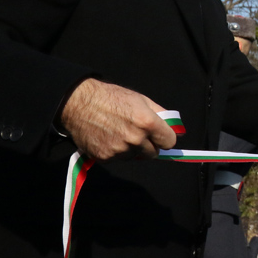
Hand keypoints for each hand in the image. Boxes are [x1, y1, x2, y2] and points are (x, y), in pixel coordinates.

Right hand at [59, 78, 176, 160]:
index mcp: (147, 123)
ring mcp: (120, 150)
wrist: (79, 104)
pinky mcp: (105, 158)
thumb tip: (177, 129)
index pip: (169, 142)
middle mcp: (135, 139)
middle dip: (149, 145)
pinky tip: (108, 138)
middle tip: (138, 133)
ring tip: (119, 133)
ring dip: (132, 149)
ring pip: (135, 156)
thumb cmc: (112, 98)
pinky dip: (116, 152)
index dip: (165, 138)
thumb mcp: (141, 100)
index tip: (161, 136)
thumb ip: (161, 114)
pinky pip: (118, 159)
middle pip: (153, 153)